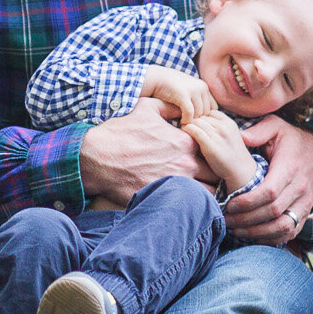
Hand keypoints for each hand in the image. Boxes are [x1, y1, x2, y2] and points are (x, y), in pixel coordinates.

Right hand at [78, 97, 214, 203]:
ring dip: (205, 193)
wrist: (97, 157)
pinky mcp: (162, 198)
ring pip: (206, 195)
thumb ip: (170, 106)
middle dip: (215, 176)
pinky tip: (184, 203)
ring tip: (198, 192)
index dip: (214, 155)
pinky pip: (188, 208)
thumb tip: (182, 105)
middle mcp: (185, 163)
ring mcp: (175, 183)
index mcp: (185, 142)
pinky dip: (190, 206)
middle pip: (216, 175)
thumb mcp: (146, 108)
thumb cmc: (121, 131)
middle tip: (208, 177)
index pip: (214, 151)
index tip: (208, 158)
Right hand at [141, 65, 215, 121]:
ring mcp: (193, 90)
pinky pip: (190, 113)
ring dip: (192, 121)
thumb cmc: (170, 87)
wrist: (156, 78)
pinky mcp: (183, 95)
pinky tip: (181, 122)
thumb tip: (203, 118)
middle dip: (198, 120)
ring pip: (199, 114)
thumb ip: (196, 101)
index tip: (196, 121)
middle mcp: (201, 87)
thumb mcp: (188, 91)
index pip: (213, 108)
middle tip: (190, 125)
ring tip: (185, 123)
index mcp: (204, 87)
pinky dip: (186, 120)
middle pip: (207, 112)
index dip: (205, 117)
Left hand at [182, 111, 256, 190]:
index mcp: (229, 123)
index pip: (211, 112)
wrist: (240, 171)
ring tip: (185, 130)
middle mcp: (224, 127)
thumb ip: (220, 127)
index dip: (203, 118)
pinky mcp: (210, 145)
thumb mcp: (230, 136)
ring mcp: (217, 136)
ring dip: (188, 124)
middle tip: (187, 127)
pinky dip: (187, 129)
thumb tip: (202, 121)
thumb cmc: (232, 155)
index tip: (198, 125)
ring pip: (197, 122)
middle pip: (202, 116)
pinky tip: (185, 133)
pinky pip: (194, 131)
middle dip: (194, 121)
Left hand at [222, 117, 312, 245]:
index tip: (230, 204)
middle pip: (273, 212)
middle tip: (226, 219)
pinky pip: (290, 232)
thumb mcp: (276, 126)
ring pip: (283, 226)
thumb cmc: (291, 139)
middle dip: (246, 219)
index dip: (248, 202)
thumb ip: (258, 130)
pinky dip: (272, 238)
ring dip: (258, 232)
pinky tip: (253, 236)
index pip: (270, 192)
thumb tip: (239, 138)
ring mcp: (305, 202)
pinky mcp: (305, 212)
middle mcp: (301, 187)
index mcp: (290, 167)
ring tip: (236, 230)